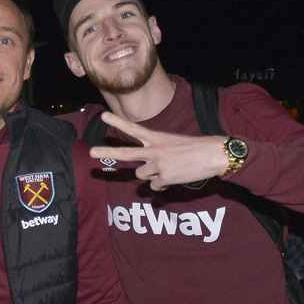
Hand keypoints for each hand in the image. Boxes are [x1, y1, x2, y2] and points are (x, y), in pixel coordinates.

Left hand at [89, 111, 229, 189]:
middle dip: (107, 153)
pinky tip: (173, 178)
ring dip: (150, 175)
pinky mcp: (165, 178)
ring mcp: (159, 165)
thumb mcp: (172, 142)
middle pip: (126, 153)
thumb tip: (146, 175)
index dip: (118, 122)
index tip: (104, 116)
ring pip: (141, 175)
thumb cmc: (194, 148)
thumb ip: (155, 154)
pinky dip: (161, 186)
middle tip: (91, 153)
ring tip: (166, 169)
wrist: (213, 155)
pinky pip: (154, 186)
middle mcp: (155, 150)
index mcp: (157, 137)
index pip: (133, 128)